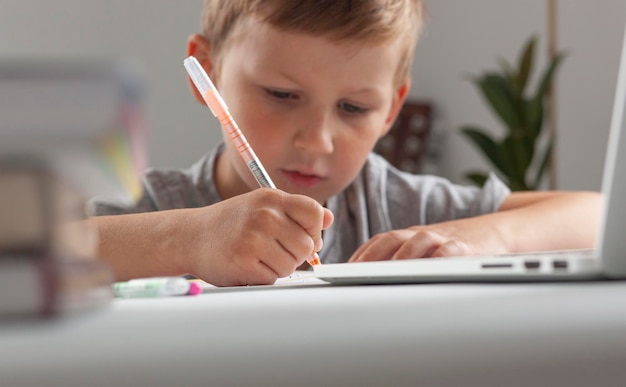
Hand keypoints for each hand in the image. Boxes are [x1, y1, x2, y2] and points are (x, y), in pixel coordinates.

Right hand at [183, 188, 332, 285]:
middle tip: (272, 249)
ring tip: (258, 257)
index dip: (313, 230)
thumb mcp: (262, 206)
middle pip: (307, 246)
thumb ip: (296, 212)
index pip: (315, 213)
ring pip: (292, 265)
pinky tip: (247, 265)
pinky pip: (273, 279)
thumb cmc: (231, 223)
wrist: (191, 236)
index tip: (301, 236)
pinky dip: (263, 277)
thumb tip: (328, 218)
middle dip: (295, 254)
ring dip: (279, 267)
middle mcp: (264, 215)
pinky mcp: (243, 262)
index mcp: (272, 198)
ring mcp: (253, 238)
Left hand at [348, 218, 506, 261]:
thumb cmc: (455, 246)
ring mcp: (443, 239)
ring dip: (400, 257)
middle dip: (371, 256)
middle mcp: (422, 235)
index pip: (379, 241)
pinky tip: (426, 271)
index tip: (343, 271)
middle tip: (356, 273)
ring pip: (417, 242)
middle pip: (392, 239)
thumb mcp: (424, 250)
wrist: (495, 231)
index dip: (361, 254)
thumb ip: (402, 261)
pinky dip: (436, 259)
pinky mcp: (465, 248)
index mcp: (410, 236)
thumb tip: (372, 284)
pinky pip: (448, 252)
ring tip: (384, 274)